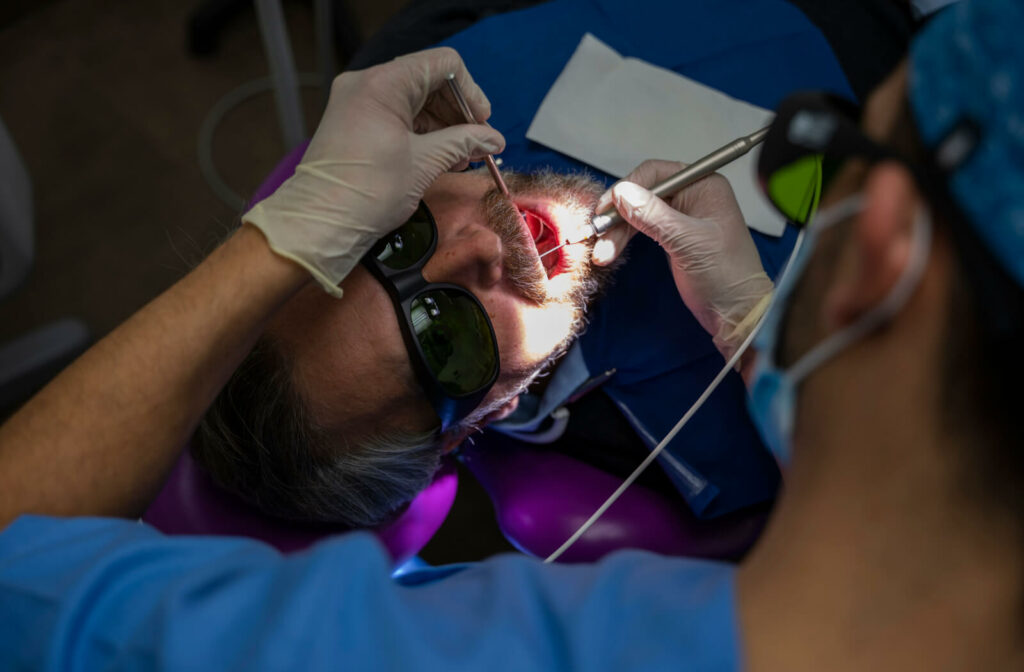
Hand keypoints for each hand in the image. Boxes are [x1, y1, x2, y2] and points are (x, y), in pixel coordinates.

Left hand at [243, 47, 505, 296]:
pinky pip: (397, 116)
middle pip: (429, 80)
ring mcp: (358, 103)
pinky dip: (423, 133)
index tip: (482, 124)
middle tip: (477, 144)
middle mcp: (368, 84)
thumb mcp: (425, 163)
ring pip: (414, 100)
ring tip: (463, 157)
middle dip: (458, 111)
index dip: (471, 92)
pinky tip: (442, 158)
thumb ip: (463, 142)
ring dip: (443, 125)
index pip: (443, 64)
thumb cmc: (370, 192)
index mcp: (383, 83)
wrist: (319, 224)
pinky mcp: (355, 123)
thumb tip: (495, 139)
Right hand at [592, 159, 773, 360]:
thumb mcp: (687, 241)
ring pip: (637, 214)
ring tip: (601, 254)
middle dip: (618, 216)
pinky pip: (641, 230)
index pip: (656, 173)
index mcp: (703, 185)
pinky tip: (609, 253)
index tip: (605, 209)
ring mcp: (680, 217)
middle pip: (642, 194)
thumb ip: (654, 215)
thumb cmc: (724, 274)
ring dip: (617, 232)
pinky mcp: (671, 238)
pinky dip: (624, 240)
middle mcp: (691, 195)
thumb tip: (621, 192)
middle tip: (597, 236)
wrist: (736, 313)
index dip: (627, 188)